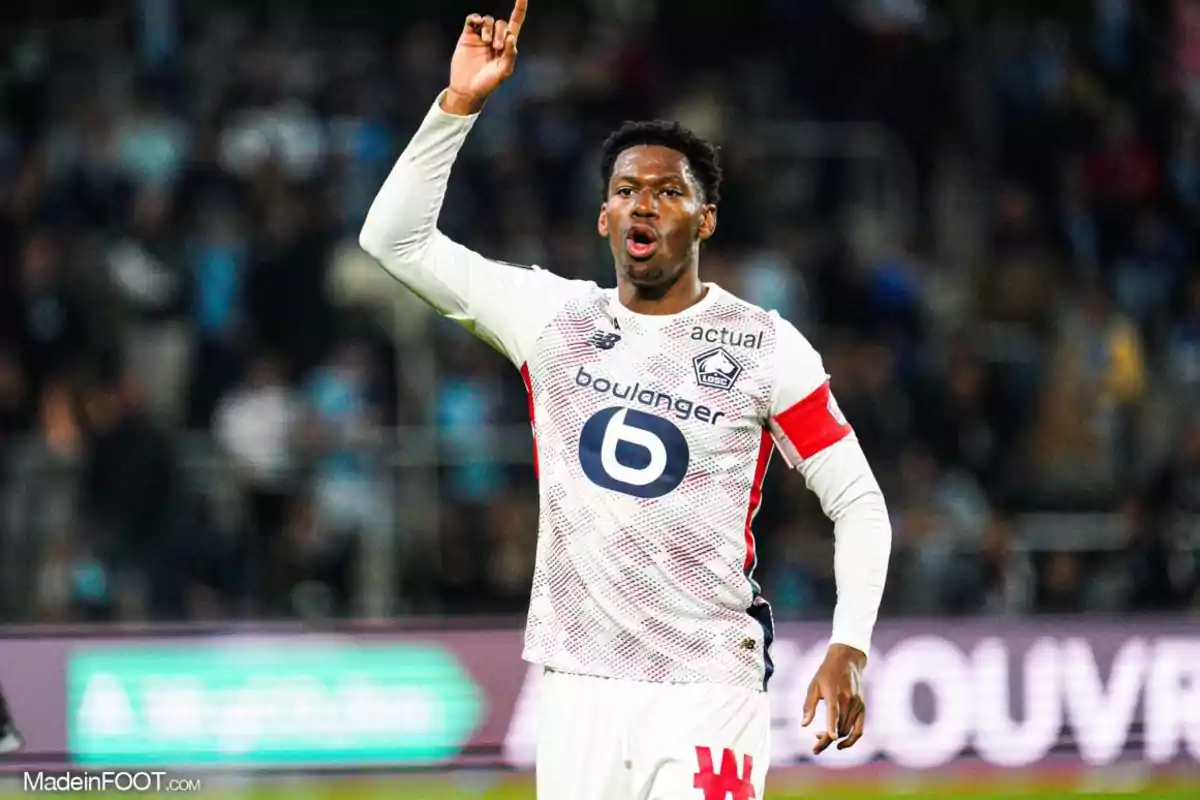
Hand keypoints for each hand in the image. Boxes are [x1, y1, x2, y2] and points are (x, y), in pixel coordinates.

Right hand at [443, 0, 526, 115]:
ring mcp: (480, 37)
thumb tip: (511, 37)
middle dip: (500, 32)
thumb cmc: (487, 85)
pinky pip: (472, 20)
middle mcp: (495, 39)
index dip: (519, 9)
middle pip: (501, 23)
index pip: (515, 23)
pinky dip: (475, 19)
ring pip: (488, 20)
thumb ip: (510, 56)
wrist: (467, 89)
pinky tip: (476, 24)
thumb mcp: (503, 73)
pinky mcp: (467, 37)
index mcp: (506, 47)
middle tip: (496, 47)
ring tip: (486, 42)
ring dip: (488, 29)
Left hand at [801, 644, 866, 753]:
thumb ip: (809, 706)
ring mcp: (857, 704)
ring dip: (835, 739)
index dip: (832, 725)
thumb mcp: (813, 686)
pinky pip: (859, 729)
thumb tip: (804, 725)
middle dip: (827, 740)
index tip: (831, 738)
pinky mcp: (862, 708)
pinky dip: (852, 740)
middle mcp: (848, 699)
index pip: (834, 710)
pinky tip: (840, 745)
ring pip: (848, 730)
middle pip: (839, 727)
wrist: (847, 661)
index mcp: (834, 692)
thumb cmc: (826, 673)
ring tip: (820, 737)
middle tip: (815, 747)